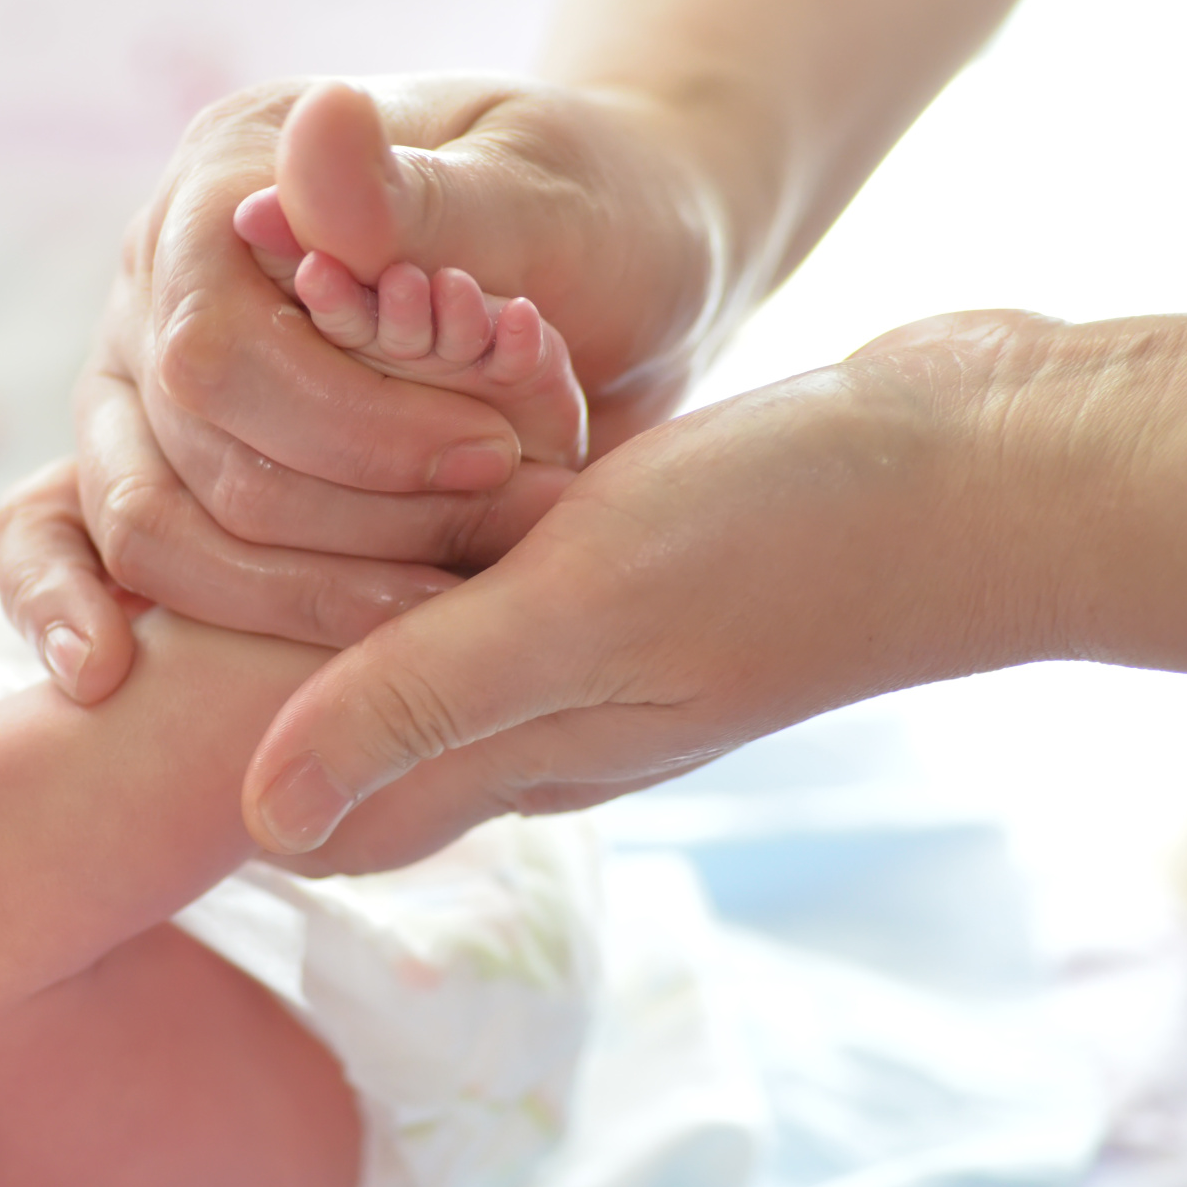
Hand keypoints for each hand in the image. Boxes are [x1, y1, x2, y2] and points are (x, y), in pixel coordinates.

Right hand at [1, 72, 782, 699]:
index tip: (491, 456)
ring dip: (288, 594)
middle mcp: (159, 283)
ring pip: (146, 525)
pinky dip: (68, 607)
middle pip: (185, 452)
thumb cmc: (597, 222)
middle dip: (348, 525)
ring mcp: (142, 381)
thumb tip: (324, 119)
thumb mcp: (544, 196)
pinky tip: (108, 673)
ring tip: (434, 614)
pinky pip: (62, 538)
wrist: (621, 280)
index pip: (220, 354)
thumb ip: (422, 195)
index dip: (348, 434)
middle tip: (495, 534)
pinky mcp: (156, 464)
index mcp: (226, 187)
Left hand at [237, 311, 1061, 872]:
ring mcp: (588, 632)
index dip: (242, 712)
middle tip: (248, 453)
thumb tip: (255, 817)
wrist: (986, 462)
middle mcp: (540, 712)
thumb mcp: (581, 613)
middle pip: (357, 691)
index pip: (331, 797)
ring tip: (325, 384)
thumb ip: (420, 704)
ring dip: (369, 506)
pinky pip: (494, 523)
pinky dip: (454, 458)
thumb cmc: (794, 541)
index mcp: (519, 760)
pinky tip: (434, 369)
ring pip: (420, 592)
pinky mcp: (624, 549)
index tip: (200, 577)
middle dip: (292, 589)